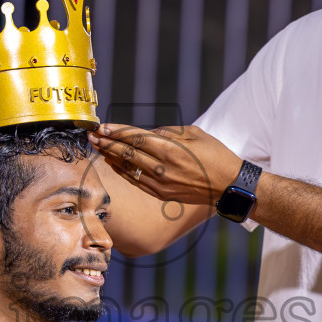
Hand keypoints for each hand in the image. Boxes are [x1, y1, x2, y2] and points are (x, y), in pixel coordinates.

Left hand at [89, 124, 242, 207]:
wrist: (229, 185)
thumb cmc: (215, 154)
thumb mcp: (194, 133)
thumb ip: (167, 132)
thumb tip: (145, 133)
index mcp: (172, 150)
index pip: (136, 139)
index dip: (117, 132)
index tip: (103, 127)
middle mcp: (164, 168)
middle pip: (128, 154)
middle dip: (108, 144)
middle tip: (92, 136)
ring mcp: (162, 184)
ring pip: (129, 169)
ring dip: (111, 157)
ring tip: (97, 148)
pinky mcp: (163, 194)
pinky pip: (137, 181)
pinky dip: (123, 171)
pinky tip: (113, 163)